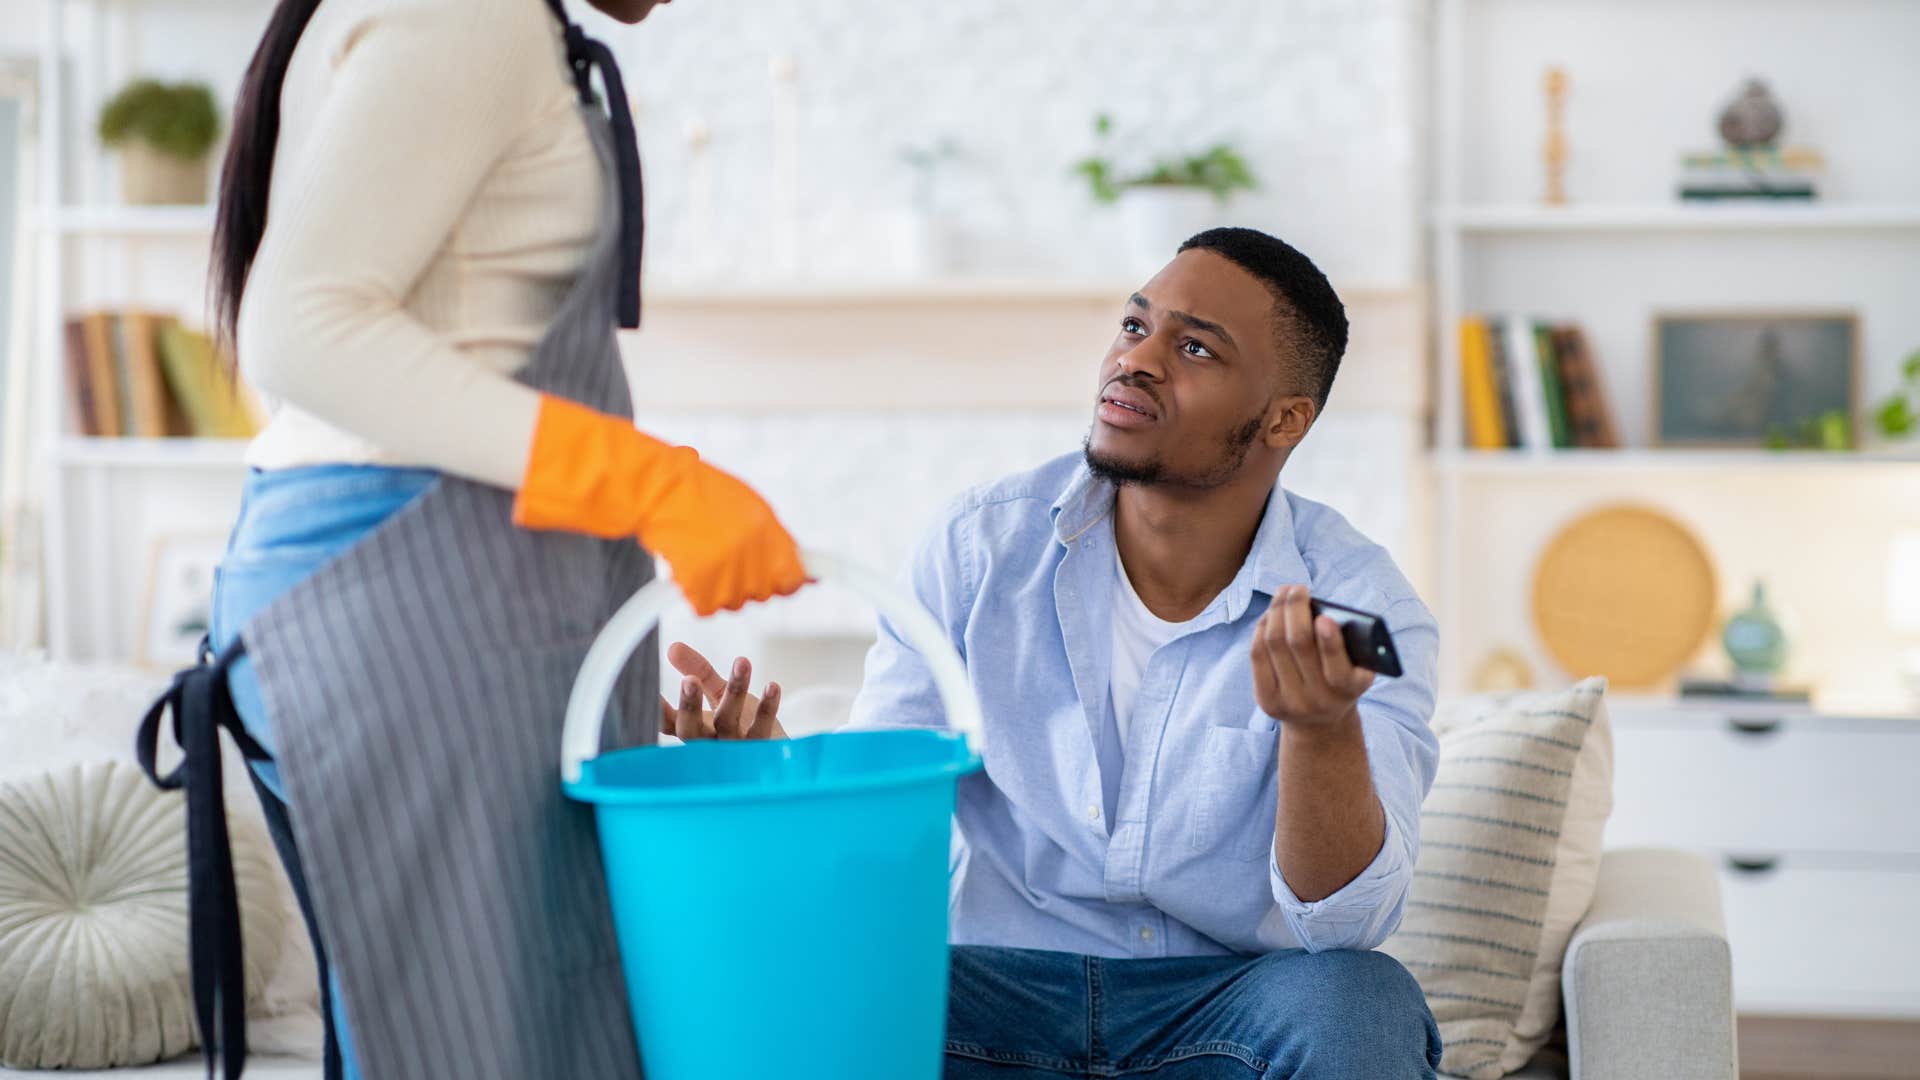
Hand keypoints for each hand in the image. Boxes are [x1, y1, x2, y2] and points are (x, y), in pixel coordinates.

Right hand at [648, 462, 809, 616]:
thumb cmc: (702, 493)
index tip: (783, 580)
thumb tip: (804, 570)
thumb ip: (777, 541)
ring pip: (734, 602)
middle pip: (762, 593)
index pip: (794, 579)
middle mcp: (752, 558)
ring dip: (722, 588)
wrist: (661, 490)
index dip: (788, 582)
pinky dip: (697, 594)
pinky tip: (690, 567)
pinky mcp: (700, 590)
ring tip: (706, 555)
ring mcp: (726, 577)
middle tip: (727, 556)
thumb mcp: (752, 508)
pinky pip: (705, 607)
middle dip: (750, 581)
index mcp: (769, 535)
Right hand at [657, 642, 786, 740]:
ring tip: (742, 662)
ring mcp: (734, 749)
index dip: (655, 709)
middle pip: (691, 730)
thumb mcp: (718, 695)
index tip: (647, 688)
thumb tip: (672, 647)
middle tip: (688, 681)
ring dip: (735, 691)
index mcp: (694, 731)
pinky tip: (772, 686)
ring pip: (728, 722)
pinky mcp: (761, 750)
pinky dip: (767, 707)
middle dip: (689, 705)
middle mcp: (709, 744)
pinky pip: (762, 728)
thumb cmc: (741, 724)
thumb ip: (698, 672)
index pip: (668, 721)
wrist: (776, 758)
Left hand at [1251, 585, 1374, 731]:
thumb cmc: (1341, 680)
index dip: (1330, 642)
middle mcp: (1319, 701)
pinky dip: (1262, 629)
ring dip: (1277, 612)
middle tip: (1297, 588)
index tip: (1324, 618)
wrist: (1320, 723)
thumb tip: (1320, 607)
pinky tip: (1269, 615)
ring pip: (1274, 644)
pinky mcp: (1266, 701)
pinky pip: (1258, 655)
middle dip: (1295, 609)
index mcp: (1348, 691)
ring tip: (1283, 594)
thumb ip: (1349, 642)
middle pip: (1298, 645)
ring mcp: (1289, 703)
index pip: (1338, 669)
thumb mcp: (1357, 667)